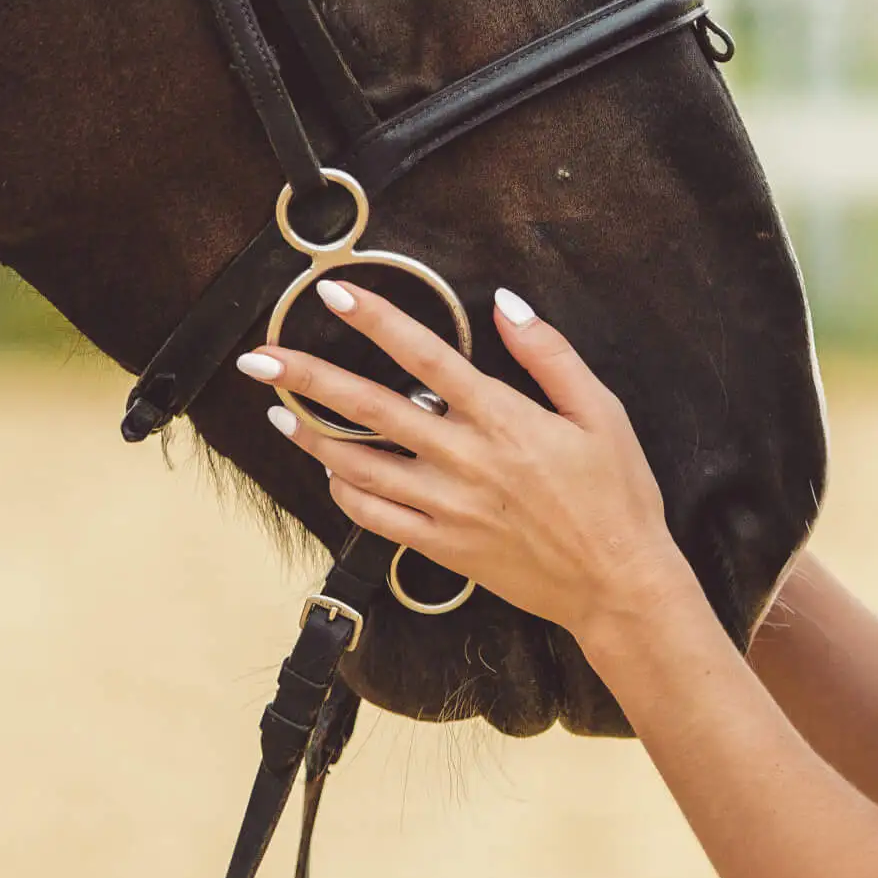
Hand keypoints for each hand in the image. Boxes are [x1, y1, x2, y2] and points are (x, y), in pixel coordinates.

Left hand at [236, 281, 687, 639]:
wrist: (617, 584)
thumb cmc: (617, 495)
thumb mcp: (601, 411)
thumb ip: (549, 354)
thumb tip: (506, 304)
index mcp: (502, 418)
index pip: (424, 355)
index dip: (376, 319)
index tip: (333, 293)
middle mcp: (464, 459)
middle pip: (369, 408)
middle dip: (309, 377)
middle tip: (259, 356)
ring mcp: (446, 507)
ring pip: (358, 466)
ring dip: (311, 436)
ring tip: (278, 411)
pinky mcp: (441, 547)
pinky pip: (374, 519)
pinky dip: (344, 493)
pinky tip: (330, 472)